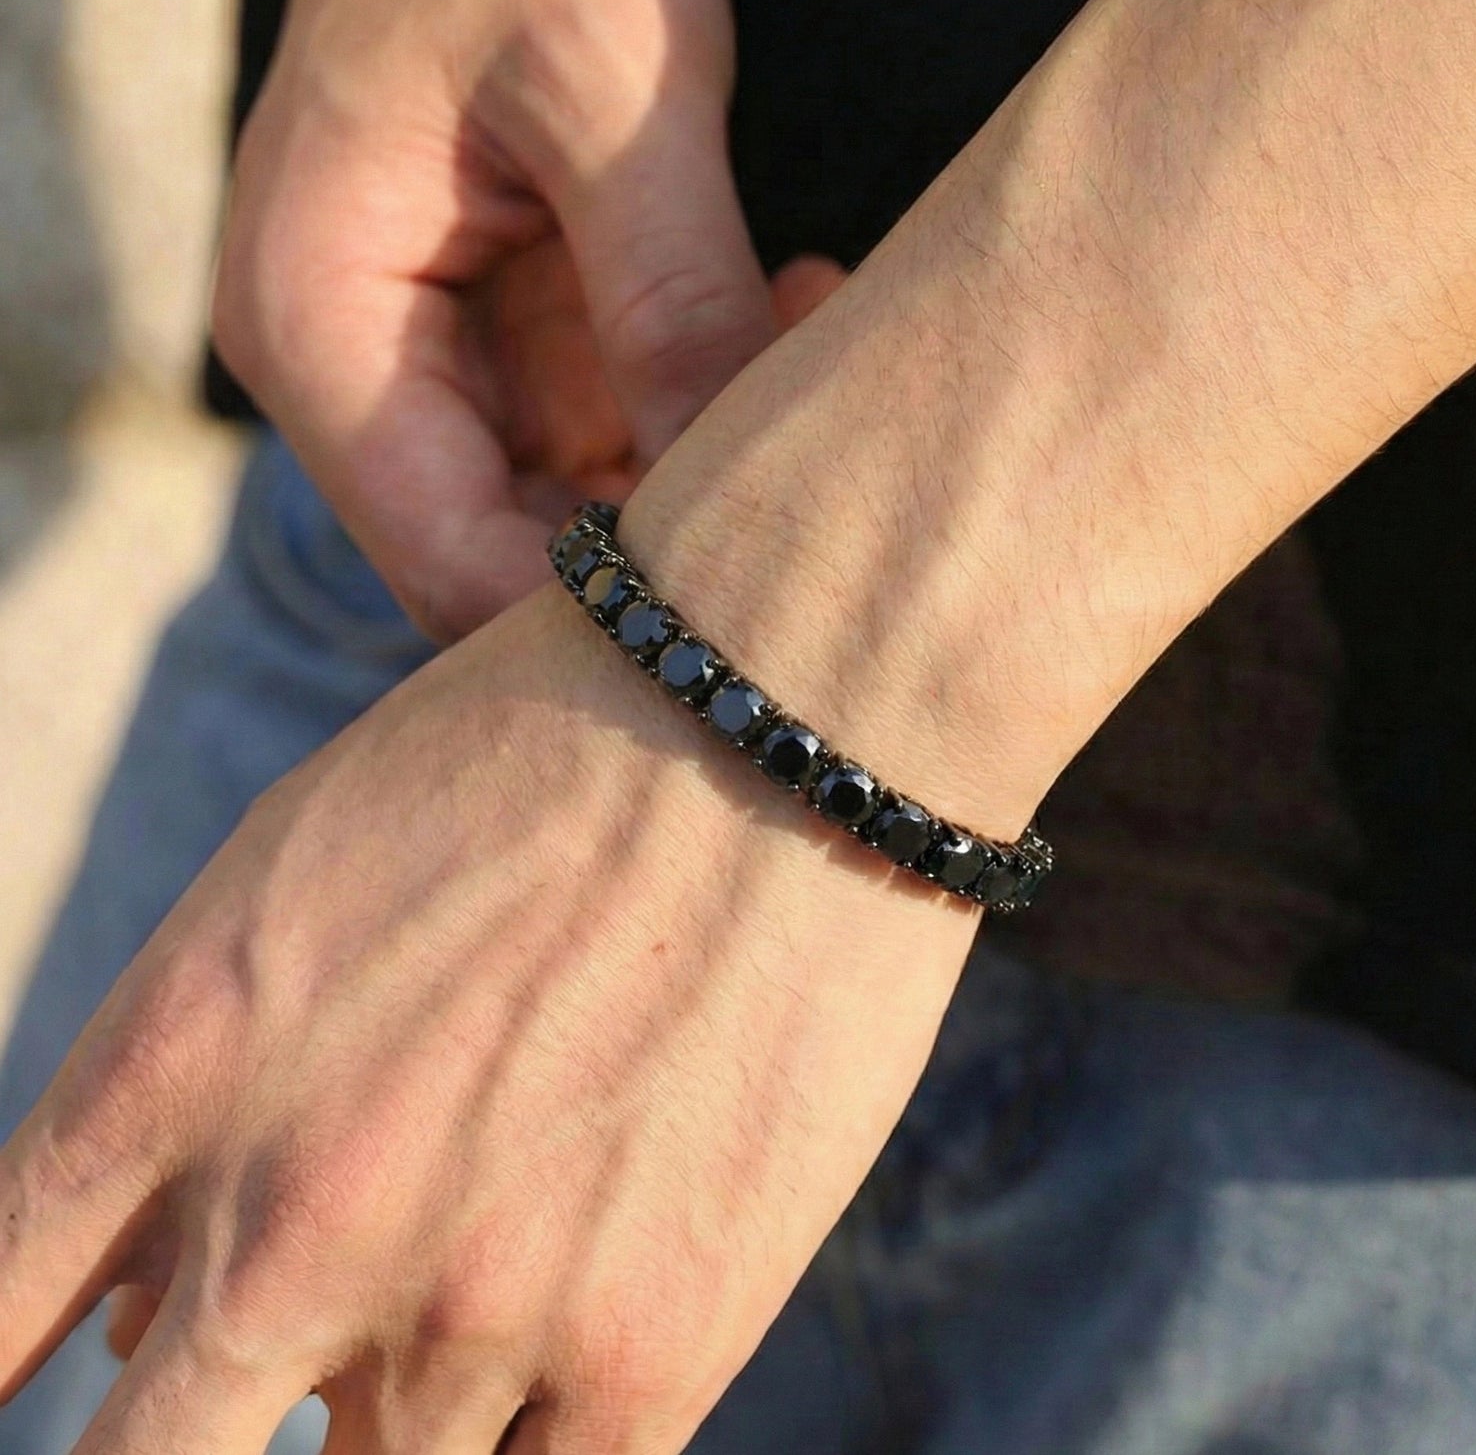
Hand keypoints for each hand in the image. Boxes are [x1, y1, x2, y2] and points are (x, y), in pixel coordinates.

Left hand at [0, 584, 975, 1452]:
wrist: (774, 716)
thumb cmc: (535, 752)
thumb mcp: (300, 873)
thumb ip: (194, 1103)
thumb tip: (131, 1308)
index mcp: (179, 1068)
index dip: (2, 1374)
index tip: (84, 1363)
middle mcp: (297, 1215)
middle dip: (174, 1444)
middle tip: (257, 1384)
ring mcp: (474, 1301)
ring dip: (398, 1416)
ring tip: (482, 1274)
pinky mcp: (651, 1347)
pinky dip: (528, 1440)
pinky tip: (558, 1352)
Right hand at [214, 0, 817, 640]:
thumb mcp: (612, 86)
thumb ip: (673, 289)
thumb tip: (736, 480)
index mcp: (316, 324)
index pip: (448, 561)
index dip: (593, 612)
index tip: (740, 597)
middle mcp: (355, 371)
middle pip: (505, 560)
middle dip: (660, 546)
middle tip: (804, 486)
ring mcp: (430, 361)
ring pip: (569, 510)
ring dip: (697, 471)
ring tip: (809, 360)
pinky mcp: (504, 340)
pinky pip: (606, 431)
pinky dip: (697, 405)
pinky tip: (784, 319)